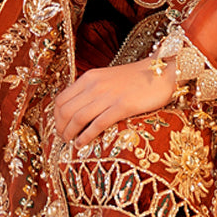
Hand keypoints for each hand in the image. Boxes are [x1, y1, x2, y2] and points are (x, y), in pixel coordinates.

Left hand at [54, 57, 177, 147]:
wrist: (160, 72)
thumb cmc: (135, 79)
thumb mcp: (107, 79)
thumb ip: (92, 90)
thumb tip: (78, 108)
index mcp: (89, 78)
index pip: (61, 99)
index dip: (56, 116)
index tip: (59, 126)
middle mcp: (94, 86)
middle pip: (65, 110)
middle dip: (60, 127)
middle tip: (63, 138)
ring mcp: (108, 96)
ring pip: (77, 118)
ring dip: (69, 134)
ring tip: (70, 142)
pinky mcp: (122, 107)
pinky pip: (97, 124)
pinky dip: (85, 136)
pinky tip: (82, 144)